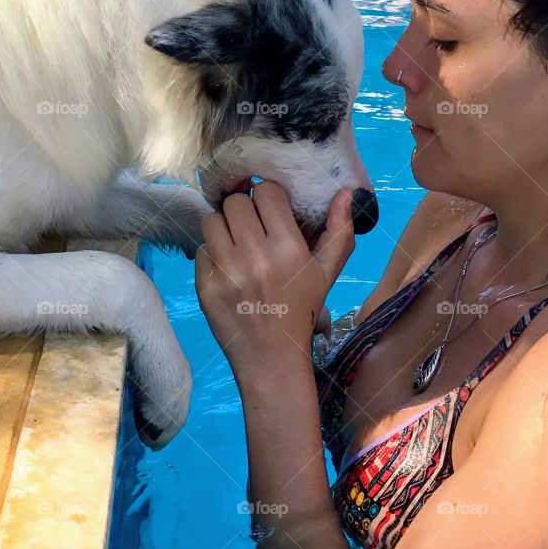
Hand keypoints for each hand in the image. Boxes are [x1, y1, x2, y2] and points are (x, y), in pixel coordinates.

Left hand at [195, 181, 354, 378]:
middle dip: (244, 209)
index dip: (268, 198)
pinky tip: (227, 268)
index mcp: (287, 248)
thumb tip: (345, 192)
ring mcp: (226, 271)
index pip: (265, 193)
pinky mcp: (204, 285)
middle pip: (235, 202)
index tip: (271, 210)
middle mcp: (254, 256)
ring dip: (223, 227)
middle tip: (251, 226)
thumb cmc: (301, 310)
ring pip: (212, 220)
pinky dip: (212, 254)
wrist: (271, 357)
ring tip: (236, 243)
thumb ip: (339, 231)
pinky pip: (202, 249)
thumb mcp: (327, 273)